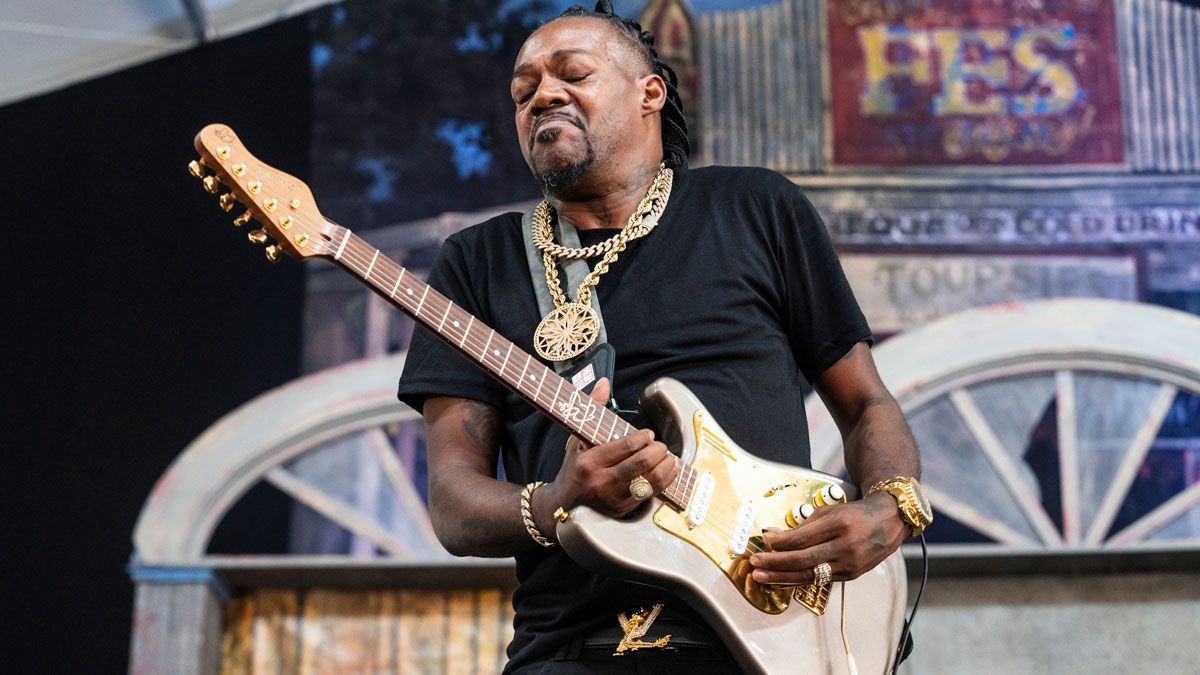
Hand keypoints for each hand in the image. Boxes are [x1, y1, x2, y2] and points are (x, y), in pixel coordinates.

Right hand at [538, 378, 678, 522]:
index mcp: (588, 463)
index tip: (648, 434)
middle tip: (660, 445)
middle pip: (641, 464)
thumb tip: (604, 382)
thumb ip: (593, 408)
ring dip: (665, 466)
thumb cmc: (573, 467)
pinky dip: (665, 480)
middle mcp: (601, 483)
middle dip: (658, 451)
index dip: (643, 438)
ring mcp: (613, 499)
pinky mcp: (623, 510)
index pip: (625, 447)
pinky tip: (667, 470)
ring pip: (650, 481)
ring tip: (666, 456)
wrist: (563, 504)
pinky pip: (651, 494)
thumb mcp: (577, 438)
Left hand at [749, 492, 906, 583]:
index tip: (763, 540)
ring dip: (782, 577)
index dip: (778, 542)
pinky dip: (799, 580)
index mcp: (838, 525)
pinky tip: (783, 580)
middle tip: (755, 563)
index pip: (801, 539)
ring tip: (762, 577)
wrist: (890, 521)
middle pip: (802, 559)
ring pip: (809, 575)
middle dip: (774, 563)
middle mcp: (845, 546)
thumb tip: (774, 535)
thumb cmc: (856, 513)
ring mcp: (849, 564)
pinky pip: (820, 581)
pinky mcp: (852, 576)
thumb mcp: (830, 512)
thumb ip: (803, 526)